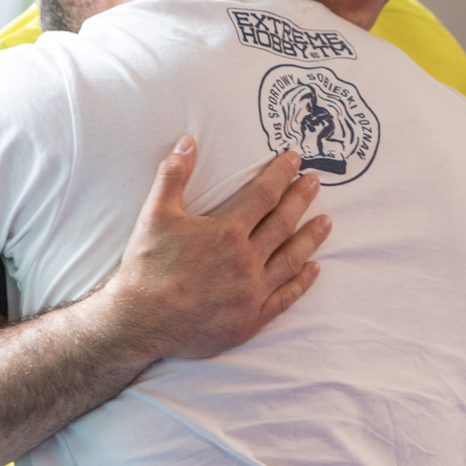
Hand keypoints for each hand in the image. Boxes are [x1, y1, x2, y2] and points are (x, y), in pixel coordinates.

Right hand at [101, 137, 328, 360]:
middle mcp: (245, 262)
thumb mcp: (155, 214)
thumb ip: (173, 174)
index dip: (280, 174)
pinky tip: (313, 269)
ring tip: (326, 221)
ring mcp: (251, 293)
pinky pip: (284, 298)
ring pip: (290, 260)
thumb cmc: (146, 268)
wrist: (138, 323)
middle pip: (283, 223)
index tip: (294, 160)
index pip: (264, 195)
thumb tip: (187, 141)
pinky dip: (301, 282)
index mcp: (226, 233)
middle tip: (315, 182)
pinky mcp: (249, 320)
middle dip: (301, 199)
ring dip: (311, 238)